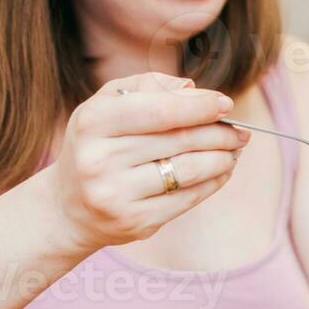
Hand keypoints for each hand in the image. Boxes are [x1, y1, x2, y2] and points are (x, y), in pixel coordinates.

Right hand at [50, 72, 248, 252]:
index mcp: (93, 122)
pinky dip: (214, 182)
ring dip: (223, 158)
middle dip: (220, 133)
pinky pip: (188, 198)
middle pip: (181, 139)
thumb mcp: (108, 105)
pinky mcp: (135, 222)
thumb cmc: (97, 145)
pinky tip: (222, 171)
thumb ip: (148, 86)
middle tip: (241, 131)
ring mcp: (116, 195)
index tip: (226, 104)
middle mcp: (99, 159)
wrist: (67, 208)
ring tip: (235, 149)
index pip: (161, 110)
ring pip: (190, 170)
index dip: (200, 106)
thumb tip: (193, 90)